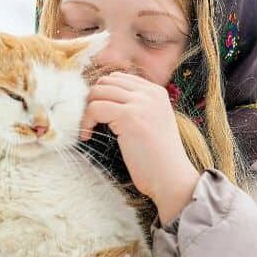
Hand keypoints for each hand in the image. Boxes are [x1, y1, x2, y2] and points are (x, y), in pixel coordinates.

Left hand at [80, 72, 199, 224]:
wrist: (171, 178)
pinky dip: (85, 122)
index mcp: (156, 92)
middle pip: (105, 81)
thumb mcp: (152, 122)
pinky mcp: (130, 117)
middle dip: (92, 100)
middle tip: (89, 120)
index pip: (118, 78)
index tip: (97, 114)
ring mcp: (140, 103)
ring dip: (86, 111)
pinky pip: (95, 108)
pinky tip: (87, 136)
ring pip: (98, 92)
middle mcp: (149, 93)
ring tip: (87, 129)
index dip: (102, 94)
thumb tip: (103, 99)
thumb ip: (135, 106)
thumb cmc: (158, 158)